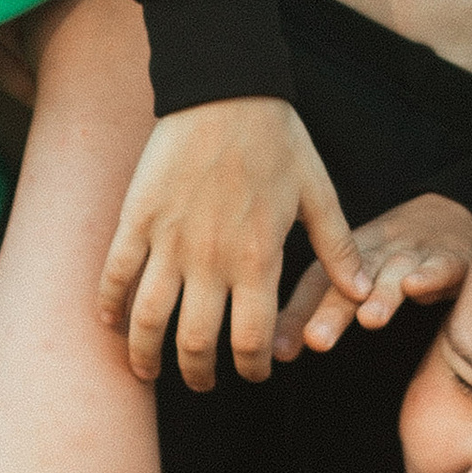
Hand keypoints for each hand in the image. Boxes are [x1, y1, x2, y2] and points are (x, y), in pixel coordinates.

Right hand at [100, 97, 363, 389]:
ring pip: (148, 318)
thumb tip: (363, 294)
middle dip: (197, 374)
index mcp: (256, 259)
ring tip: (147, 371)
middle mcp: (210, 260)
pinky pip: (115, 272)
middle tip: (201, 383)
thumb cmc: (277, 138)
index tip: (250, 373)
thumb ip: (337, 248)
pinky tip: (109, 323)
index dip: (249, 367)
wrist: (224, 89)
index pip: (250, 339)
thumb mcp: (318, 192)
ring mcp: (168, 241)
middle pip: (195, 342)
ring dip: (146, 354)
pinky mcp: (136, 218)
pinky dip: (108, 304)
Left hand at [274, 194, 471, 360]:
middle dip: (333, 311)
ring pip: (394, 274)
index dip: (297, 313)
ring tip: (369, 320)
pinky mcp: (451, 260)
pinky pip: (441, 267)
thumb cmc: (388, 259)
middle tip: (316, 340)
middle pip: (350, 283)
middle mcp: (376, 255)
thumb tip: (277, 352)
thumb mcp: (353, 280)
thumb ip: (317, 311)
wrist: (447, 215)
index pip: (317, 283)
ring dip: (382, 295)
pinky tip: (416, 287)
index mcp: (346, 259)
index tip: (279, 350)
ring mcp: (414, 256)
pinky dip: (430, 276)